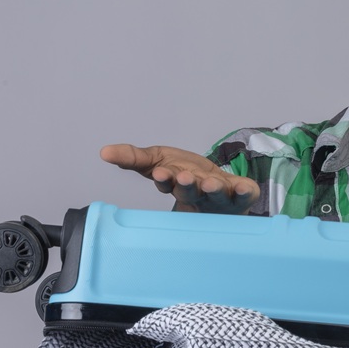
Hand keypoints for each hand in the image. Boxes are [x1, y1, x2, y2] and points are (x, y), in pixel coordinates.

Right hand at [100, 144, 259, 213]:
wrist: (219, 189)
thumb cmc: (186, 175)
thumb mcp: (159, 159)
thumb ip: (133, 157)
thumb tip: (104, 151)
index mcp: (175, 185)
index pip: (167, 182)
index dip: (165, 178)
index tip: (161, 173)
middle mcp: (197, 194)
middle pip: (191, 191)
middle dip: (186, 185)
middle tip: (182, 178)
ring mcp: (221, 196)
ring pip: (215, 194)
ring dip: (211, 189)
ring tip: (208, 183)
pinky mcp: (242, 194)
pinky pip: (245, 194)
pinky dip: (244, 191)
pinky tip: (243, 187)